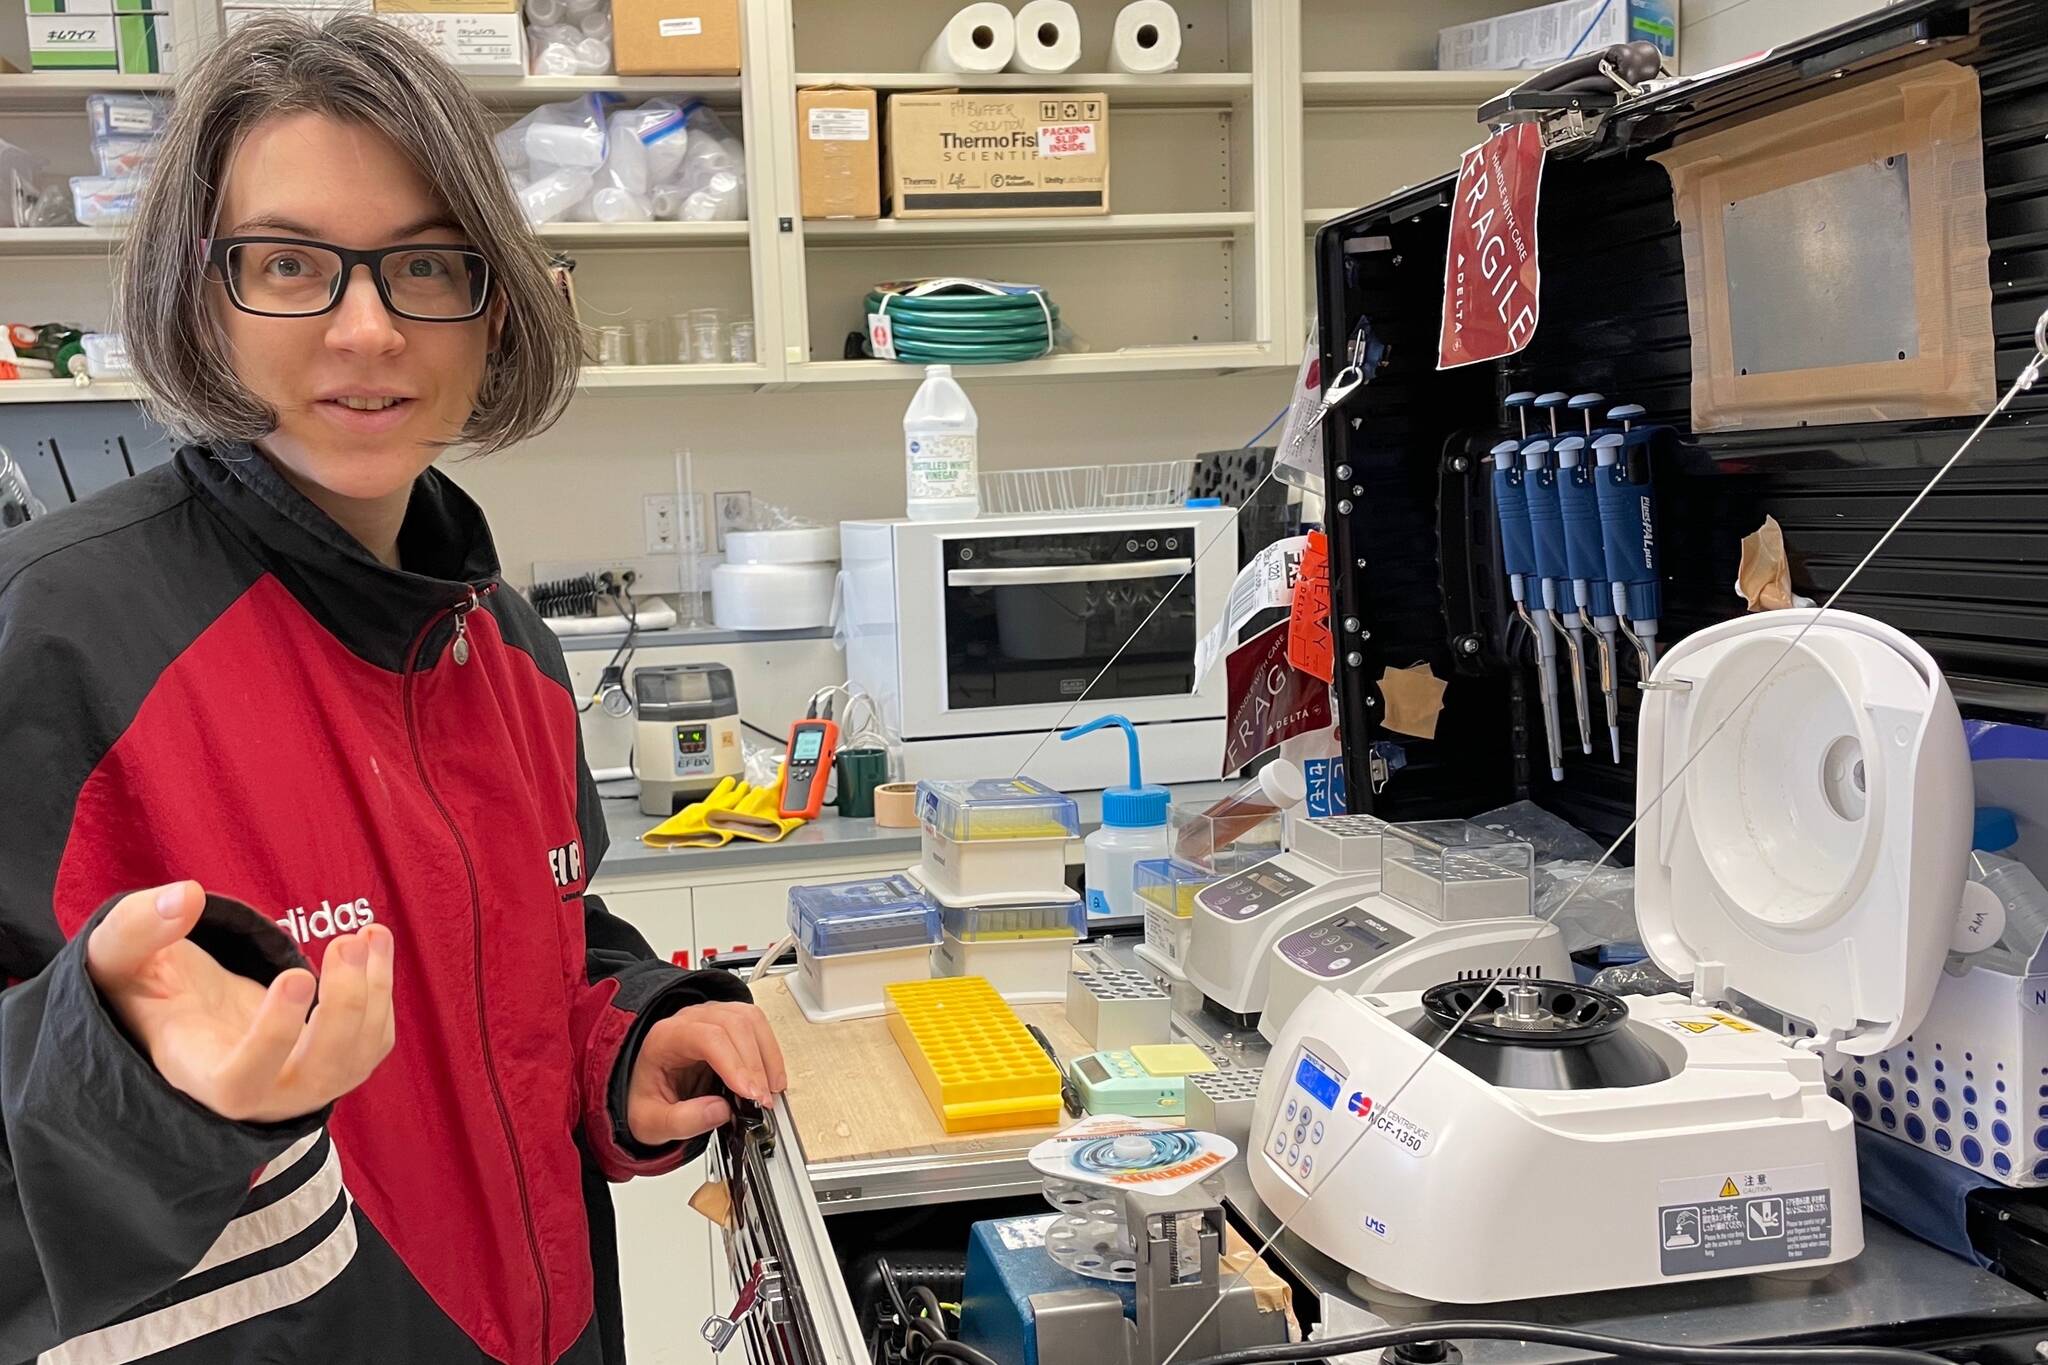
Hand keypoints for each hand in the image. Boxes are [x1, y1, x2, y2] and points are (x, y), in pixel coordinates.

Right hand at [86, 881, 396, 1123]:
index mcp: (198, 1075)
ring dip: (371, 993)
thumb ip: (138, 928)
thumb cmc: (146, 986)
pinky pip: (373, 1040)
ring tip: (365, 935)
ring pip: (355, 1058)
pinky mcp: (335, 1066)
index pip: (240, 1083)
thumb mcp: (120, 957)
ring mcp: (302, 1086)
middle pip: (317, 1074)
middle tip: (346, 942)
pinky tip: (372, 942)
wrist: (186, 1011)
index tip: (296, 975)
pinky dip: (381, 989)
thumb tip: (187, 896)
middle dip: (343, 1007)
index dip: (274, 1037)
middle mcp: (258, 1095)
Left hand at [626, 1000, 786, 1146]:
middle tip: (762, 1101)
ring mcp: (711, 1017)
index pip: (707, 1038)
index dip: (734, 1064)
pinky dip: (769, 1052)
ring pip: (750, 1020)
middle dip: (754, 1066)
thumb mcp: (651, 1123)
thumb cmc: (647, 1101)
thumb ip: (682, 1121)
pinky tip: (771, 1077)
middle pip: (734, 1025)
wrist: (648, 1092)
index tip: (749, 1093)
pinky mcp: (728, 1023)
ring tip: (771, 1090)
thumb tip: (721, 1110)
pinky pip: (757, 1025)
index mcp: (665, 1038)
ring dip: (767, 1056)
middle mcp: (689, 1020)